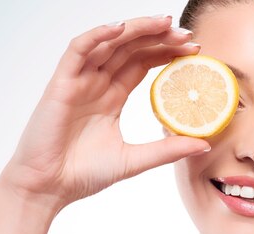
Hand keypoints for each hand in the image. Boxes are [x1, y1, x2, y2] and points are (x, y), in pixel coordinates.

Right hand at [0, 16, 207, 210]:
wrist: (49, 189)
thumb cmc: (84, 175)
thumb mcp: (135, 160)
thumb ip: (168, 149)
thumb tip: (204, 144)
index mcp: (111, 98)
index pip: (142, 64)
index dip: (165, 53)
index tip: (193, 50)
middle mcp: (96, 84)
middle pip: (130, 49)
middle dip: (158, 37)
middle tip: (187, 34)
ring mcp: (78, 82)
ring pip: (108, 43)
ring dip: (136, 29)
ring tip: (164, 24)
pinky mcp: (61, 84)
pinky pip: (78, 50)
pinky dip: (97, 36)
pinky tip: (120, 29)